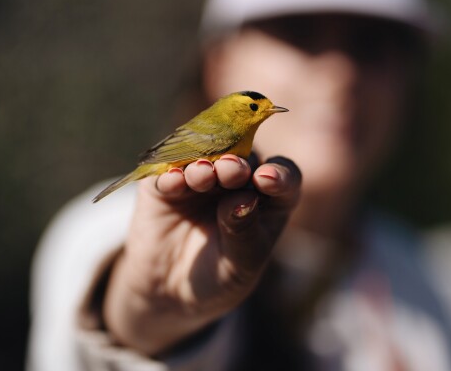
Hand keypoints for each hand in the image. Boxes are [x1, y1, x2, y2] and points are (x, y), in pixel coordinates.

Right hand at [102, 154, 300, 354]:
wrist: (173, 291)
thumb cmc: (221, 274)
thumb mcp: (240, 262)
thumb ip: (244, 231)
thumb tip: (242, 199)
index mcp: (269, 196)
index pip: (284, 177)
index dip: (280, 174)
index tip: (267, 180)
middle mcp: (237, 178)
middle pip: (243, 160)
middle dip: (236, 165)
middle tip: (230, 170)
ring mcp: (201, 176)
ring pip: (205, 159)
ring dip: (205, 165)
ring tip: (203, 176)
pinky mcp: (166, 182)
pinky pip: (167, 171)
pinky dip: (171, 174)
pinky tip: (173, 181)